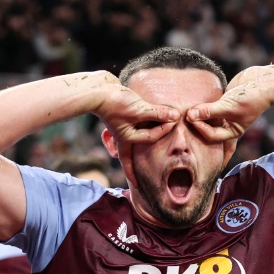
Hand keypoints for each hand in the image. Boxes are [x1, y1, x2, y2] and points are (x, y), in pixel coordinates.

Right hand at [91, 73, 178, 188]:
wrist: (97, 90)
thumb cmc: (116, 104)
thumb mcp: (139, 110)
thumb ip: (158, 113)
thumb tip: (175, 117)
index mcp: (126, 139)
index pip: (150, 138)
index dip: (163, 129)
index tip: (174, 120)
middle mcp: (123, 135)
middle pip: (130, 157)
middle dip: (132, 170)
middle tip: (136, 182)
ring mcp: (121, 126)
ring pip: (133, 138)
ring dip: (140, 141)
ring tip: (144, 152)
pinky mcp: (122, 115)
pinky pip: (134, 123)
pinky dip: (141, 123)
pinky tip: (146, 122)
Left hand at [186, 65, 273, 143]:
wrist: (264, 81)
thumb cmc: (250, 97)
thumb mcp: (228, 106)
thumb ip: (208, 111)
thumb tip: (189, 116)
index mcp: (232, 132)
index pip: (211, 136)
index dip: (200, 128)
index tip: (190, 117)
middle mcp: (228, 124)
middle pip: (207, 130)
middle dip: (196, 128)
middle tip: (182, 123)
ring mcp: (225, 113)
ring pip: (207, 118)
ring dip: (197, 116)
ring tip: (184, 114)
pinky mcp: (222, 101)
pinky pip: (208, 106)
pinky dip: (201, 106)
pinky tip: (192, 104)